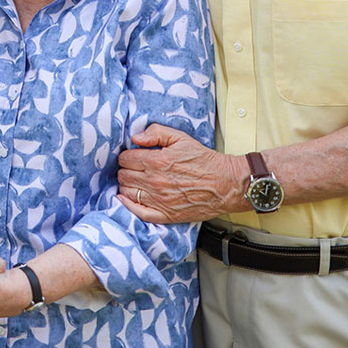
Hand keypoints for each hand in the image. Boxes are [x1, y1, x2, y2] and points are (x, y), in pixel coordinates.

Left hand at [116, 124, 247, 222]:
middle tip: (134, 168)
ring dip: (127, 185)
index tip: (132, 156)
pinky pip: (138, 212)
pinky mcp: (165, 215)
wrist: (224, 184)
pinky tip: (124, 199)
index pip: (125, 158)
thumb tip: (135, 138)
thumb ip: (156, 133)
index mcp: (156, 161)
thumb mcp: (180, 137)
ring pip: (127, 192)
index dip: (127, 156)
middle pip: (123, 175)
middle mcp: (154, 181)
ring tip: (135, 180)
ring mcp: (159, 200)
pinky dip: (127, 206)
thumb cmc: (203, 159)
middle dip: (125, 169)